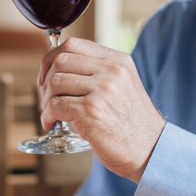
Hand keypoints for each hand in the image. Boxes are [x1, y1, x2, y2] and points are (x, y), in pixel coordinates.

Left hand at [38, 38, 166, 182]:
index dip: (51, 59)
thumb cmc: (132, 124)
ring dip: (46, 101)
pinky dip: (47, 116)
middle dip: (46, 81)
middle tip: (48, 100)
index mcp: (118, 61)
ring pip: (54, 83)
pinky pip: (55, 106)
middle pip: (60, 62)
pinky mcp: (91, 111)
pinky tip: (52, 124)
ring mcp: (101, 90)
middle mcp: (111, 71)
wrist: (150, 150)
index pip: (73, 45)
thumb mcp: (123, 86)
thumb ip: (100, 74)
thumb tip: (60, 70)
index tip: (46, 75)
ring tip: (52, 115)